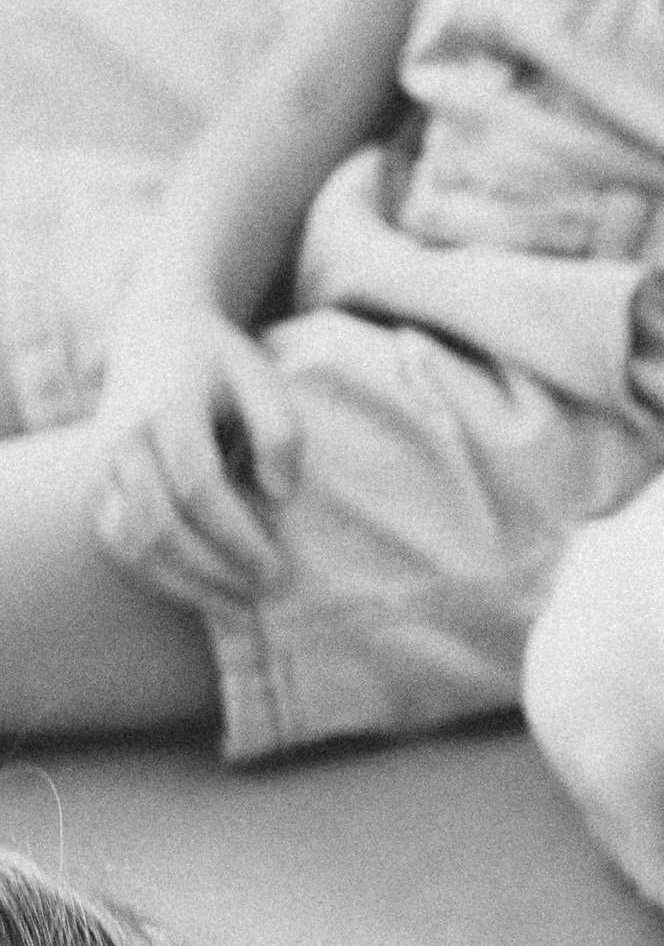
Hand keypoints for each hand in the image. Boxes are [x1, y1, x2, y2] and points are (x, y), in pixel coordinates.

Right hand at [90, 308, 302, 607]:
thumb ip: (281, 433)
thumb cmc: (221, 365)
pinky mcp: (100, 488)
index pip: (198, 486)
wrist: (155, 336)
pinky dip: (157, 577)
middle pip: (159, 525)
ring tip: (241, 609)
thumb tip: (281, 496)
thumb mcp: (264, 380)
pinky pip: (118, 544)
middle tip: (268, 595)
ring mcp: (105, 467)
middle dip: (215, 571)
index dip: (238, 535)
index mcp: (168, 408)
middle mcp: (125, 440)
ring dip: (185, 586)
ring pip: (131, 543)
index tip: (278, 569)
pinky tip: (204, 592)